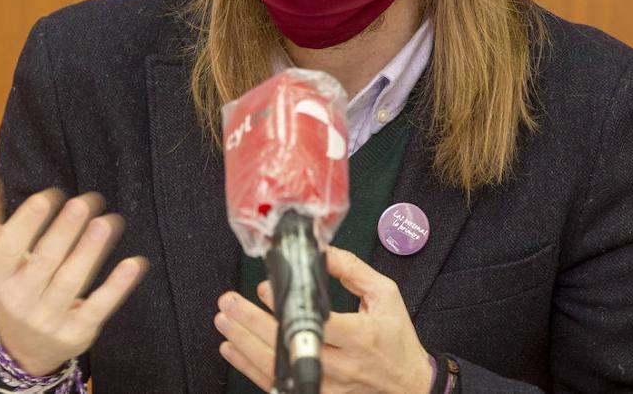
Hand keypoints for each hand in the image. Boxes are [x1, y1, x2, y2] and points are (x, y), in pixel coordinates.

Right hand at [0, 161, 147, 375]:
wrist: (22, 348)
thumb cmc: (11, 281)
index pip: (9, 248)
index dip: (28, 223)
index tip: (49, 197)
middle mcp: (19, 299)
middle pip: (44, 261)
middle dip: (65, 230)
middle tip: (86, 201)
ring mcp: (48, 318)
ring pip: (71, 282)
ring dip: (90, 251)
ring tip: (107, 221)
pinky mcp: (76, 332)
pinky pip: (98, 307)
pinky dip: (117, 286)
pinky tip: (134, 263)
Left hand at [215, 246, 431, 393]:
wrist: (407, 384)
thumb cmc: (396, 338)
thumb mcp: (385, 295)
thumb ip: (352, 271)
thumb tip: (321, 252)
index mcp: (360, 337)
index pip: (317, 322)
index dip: (287, 307)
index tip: (265, 289)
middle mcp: (342, 365)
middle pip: (288, 347)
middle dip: (252, 324)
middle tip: (230, 304)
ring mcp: (328, 385)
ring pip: (277, 369)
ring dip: (245, 345)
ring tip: (225, 322)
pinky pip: (278, 385)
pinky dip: (250, 368)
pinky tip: (234, 350)